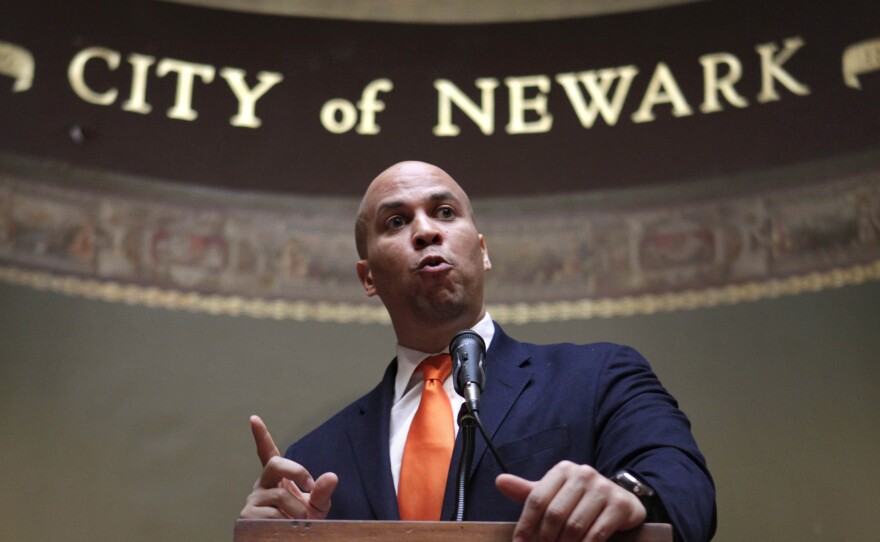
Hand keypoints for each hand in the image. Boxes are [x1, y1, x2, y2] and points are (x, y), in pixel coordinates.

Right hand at [239, 415, 337, 518]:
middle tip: (310, 486)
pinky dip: (287, 523)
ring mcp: (253, 501)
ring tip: (299, 523)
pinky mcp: (247, 517)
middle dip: (297, 470)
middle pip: (275, 463)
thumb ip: (322, 491)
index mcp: (277, 479)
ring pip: (281, 495)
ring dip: (298, 511)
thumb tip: (331, 476)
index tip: (254, 419)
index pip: (268, 454)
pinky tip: (286, 530)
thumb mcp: (317, 508)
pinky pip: (273, 515)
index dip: (261, 436)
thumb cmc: (300, 524)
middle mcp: (262, 486)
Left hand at [496, 461, 645, 541]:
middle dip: (545, 539)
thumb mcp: (555, 493)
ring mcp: (603, 489)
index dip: (526, 525)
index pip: (537, 499)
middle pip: (555, 514)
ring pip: (574, 526)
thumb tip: (500, 482)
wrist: (621, 500)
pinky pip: (596, 534)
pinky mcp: (619, 505)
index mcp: (563, 470)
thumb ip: (528, 492)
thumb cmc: (580, 500)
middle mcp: (583, 474)